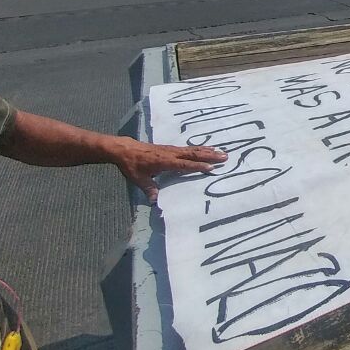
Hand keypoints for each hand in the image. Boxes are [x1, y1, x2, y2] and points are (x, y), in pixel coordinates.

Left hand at [109, 137, 226, 202]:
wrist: (125, 149)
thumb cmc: (132, 164)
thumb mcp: (138, 179)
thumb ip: (149, 189)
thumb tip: (154, 201)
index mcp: (164, 161)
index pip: (184, 164)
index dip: (197, 166)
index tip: (211, 168)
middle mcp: (171, 153)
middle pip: (193, 154)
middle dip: (209, 156)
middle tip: (224, 157)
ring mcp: (172, 149)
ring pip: (193, 150)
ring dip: (207, 151)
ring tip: (221, 152)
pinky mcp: (171, 148)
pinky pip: (188, 148)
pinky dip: (200, 148)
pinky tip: (207, 148)